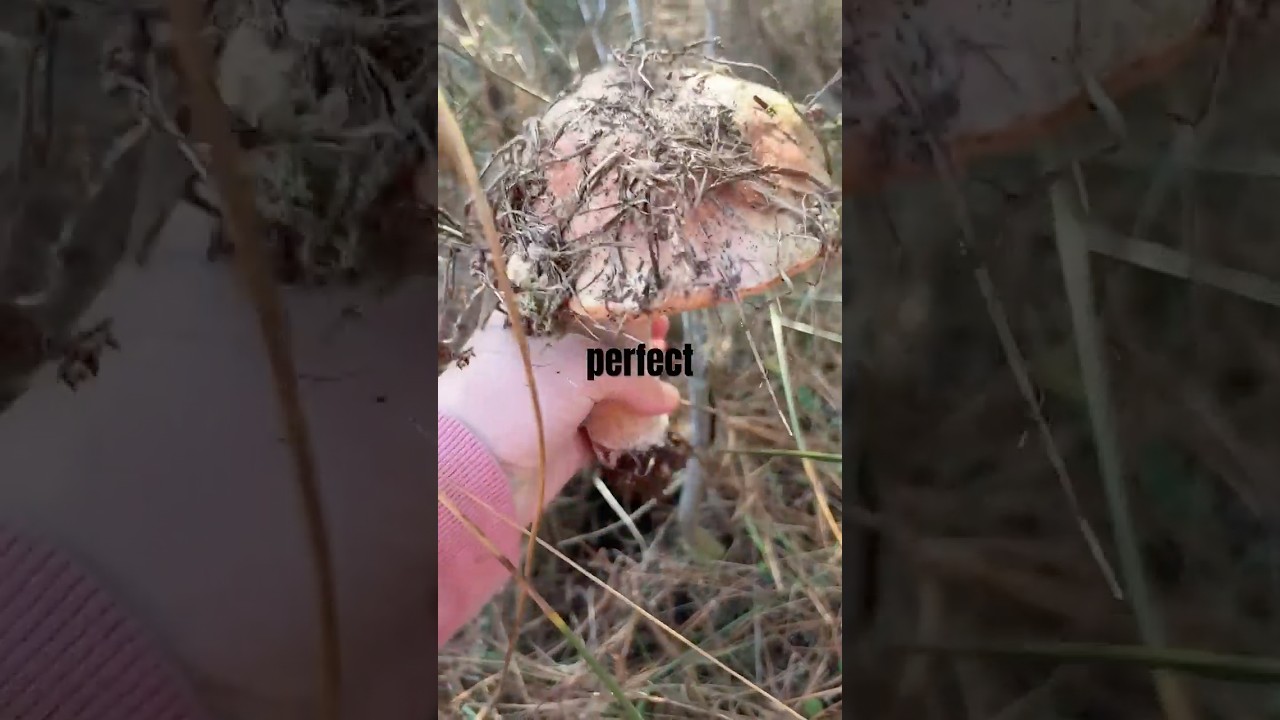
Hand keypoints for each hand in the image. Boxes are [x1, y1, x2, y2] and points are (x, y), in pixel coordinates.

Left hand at [438, 313, 680, 522]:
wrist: (478, 471)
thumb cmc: (517, 397)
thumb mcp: (576, 367)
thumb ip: (627, 373)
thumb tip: (667, 397)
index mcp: (529, 329)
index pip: (579, 309)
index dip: (615, 308)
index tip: (649, 305)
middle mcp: (540, 364)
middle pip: (596, 350)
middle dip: (633, 348)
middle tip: (666, 337)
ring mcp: (553, 405)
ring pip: (604, 391)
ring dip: (636, 387)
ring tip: (668, 378)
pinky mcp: (565, 443)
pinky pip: (605, 430)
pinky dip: (629, 425)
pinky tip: (656, 416)